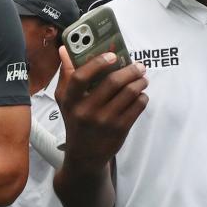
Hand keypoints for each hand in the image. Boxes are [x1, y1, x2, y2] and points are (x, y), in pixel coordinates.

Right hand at [57, 48, 147, 172]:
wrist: (84, 156)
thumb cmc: (76, 122)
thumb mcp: (65, 101)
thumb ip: (66, 75)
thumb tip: (64, 49)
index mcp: (70, 101)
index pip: (81, 77)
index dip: (98, 63)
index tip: (113, 55)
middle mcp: (85, 111)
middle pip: (113, 82)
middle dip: (131, 70)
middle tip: (138, 66)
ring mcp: (104, 121)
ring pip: (130, 92)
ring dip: (140, 82)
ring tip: (142, 79)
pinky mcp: (120, 129)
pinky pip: (138, 106)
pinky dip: (142, 97)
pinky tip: (140, 96)